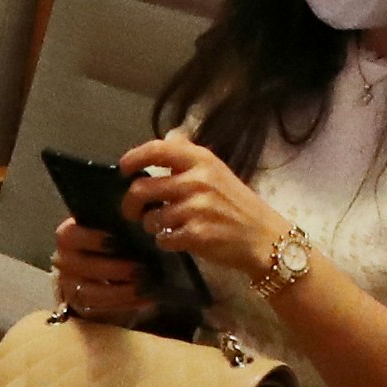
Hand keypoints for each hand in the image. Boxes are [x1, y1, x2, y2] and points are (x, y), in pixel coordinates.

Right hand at [51, 219, 157, 323]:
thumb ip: (118, 228)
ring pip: (88, 292)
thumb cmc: (110, 245)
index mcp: (68, 237)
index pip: (69, 235)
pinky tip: (145, 299)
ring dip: (120, 292)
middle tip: (140, 269)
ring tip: (145, 287)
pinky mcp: (80, 306)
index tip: (116, 240)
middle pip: (81, 267)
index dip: (91, 238)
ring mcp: (70, 285)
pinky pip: (98, 309)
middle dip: (112, 269)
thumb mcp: (110, 231)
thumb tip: (141, 226)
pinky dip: (124, 305)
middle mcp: (63, 261)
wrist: (100, 272)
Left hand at [114, 135, 294, 275]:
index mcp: (201, 160)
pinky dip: (167, 242)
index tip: (124, 169)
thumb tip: (160, 144)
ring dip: (154, 226)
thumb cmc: (236, 203)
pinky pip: (162, 240)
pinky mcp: (196, 234)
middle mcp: (197, 180)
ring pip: (150, 219)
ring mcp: (196, 208)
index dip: (133, 158)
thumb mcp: (216, 171)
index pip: (157, 150)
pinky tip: (181, 239)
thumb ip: (187, 158)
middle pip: (141, 189)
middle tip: (133, 212)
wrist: (263, 236)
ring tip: (170, 227)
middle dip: (130, 205)